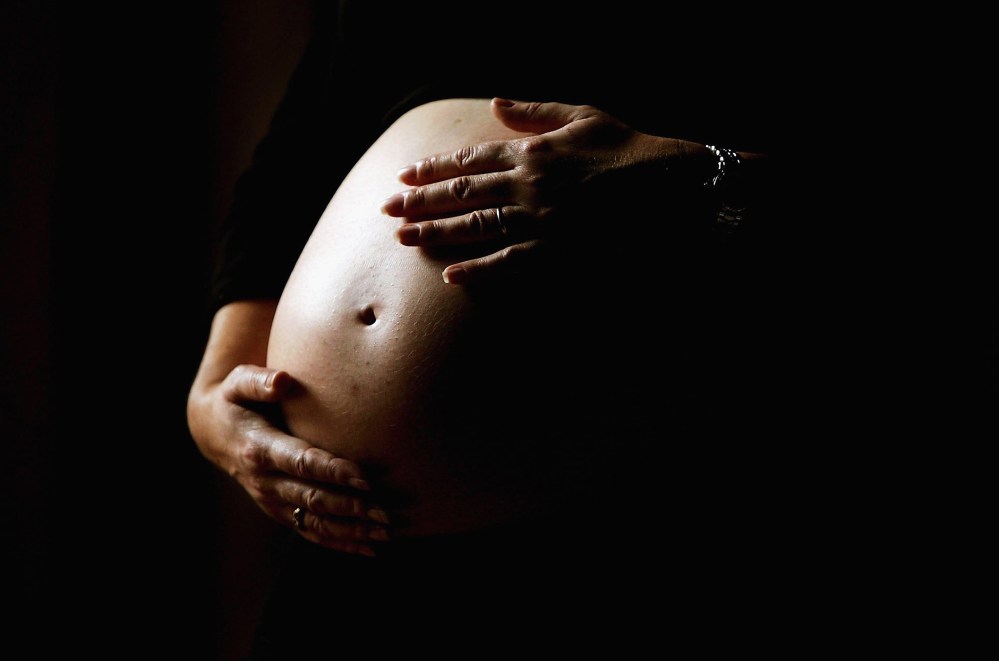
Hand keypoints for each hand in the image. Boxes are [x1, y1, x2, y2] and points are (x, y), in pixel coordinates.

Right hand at [188, 364, 390, 555]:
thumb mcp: (237, 383)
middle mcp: (265, 481)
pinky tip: (370, 549)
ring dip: (351, 530)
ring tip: (386, 533)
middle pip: (312, 498)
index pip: (301, 463)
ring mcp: (272, 501)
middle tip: (385, 511)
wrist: (213, 431)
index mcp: (259, 449)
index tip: (364, 478)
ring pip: (314, 523)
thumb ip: (259, 381)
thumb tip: (283, 380)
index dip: (333, 471)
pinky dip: (340, 543)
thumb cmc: (235, 400)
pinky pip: (311, 532)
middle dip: (350, 507)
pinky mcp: (280, 511)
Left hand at [384, 98, 708, 283]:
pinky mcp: (556, 252)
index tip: (406, 174)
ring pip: (474, 225)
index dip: (434, 167)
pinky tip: (451, 275)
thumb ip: (535, 111)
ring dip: (435, 232)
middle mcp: (527, 184)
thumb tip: (495, 101)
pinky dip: (477, 269)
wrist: (671, 188)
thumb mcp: (583, 116)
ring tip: (403, 237)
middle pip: (461, 192)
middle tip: (387, 208)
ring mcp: (539, 220)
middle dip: (420, 200)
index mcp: (532, 150)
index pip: (470, 157)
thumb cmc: (630, 149)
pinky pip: (507, 263)